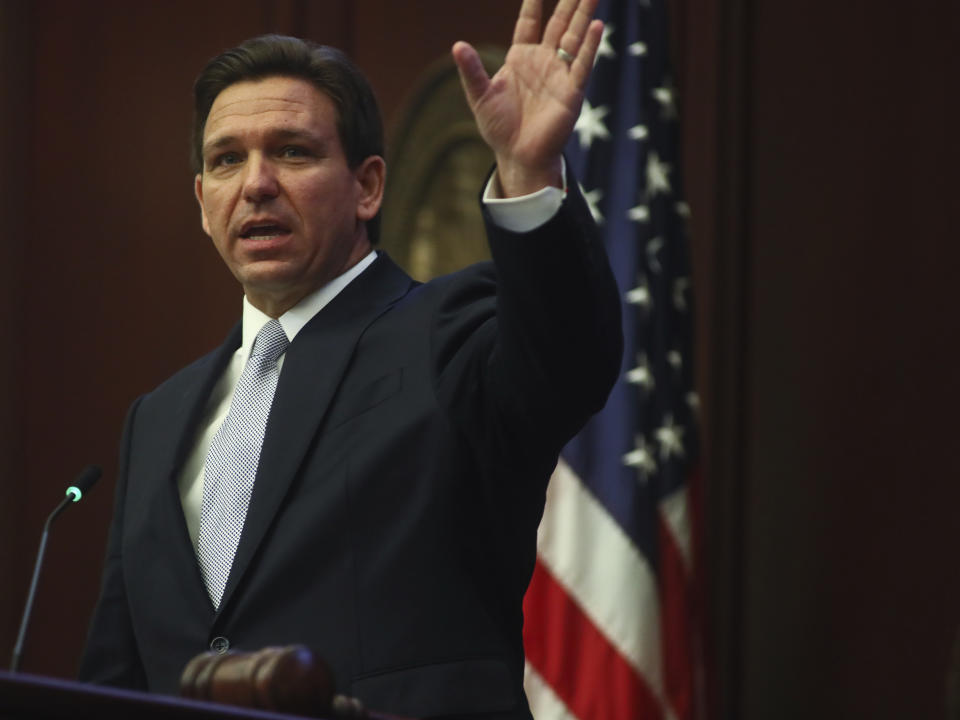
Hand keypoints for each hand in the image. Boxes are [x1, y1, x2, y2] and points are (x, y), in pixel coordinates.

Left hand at [452, 0, 602, 196]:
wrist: (517, 156)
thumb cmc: (499, 128)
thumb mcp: (480, 96)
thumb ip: (471, 71)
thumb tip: (457, 45)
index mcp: (521, 58)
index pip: (529, 21)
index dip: (533, 2)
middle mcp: (544, 61)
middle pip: (559, 22)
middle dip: (569, 1)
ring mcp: (560, 74)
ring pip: (575, 37)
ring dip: (584, 14)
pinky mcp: (572, 92)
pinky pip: (582, 65)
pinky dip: (589, 46)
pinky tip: (597, 27)